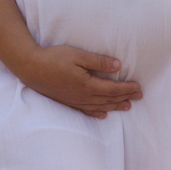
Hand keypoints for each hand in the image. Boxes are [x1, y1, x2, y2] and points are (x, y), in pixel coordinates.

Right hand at [18, 45, 142, 118]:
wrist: (31, 68)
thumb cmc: (54, 58)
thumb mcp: (78, 55)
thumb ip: (98, 62)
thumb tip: (118, 66)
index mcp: (87, 85)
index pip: (112, 89)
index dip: (127, 89)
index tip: (138, 87)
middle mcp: (83, 97)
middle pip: (108, 99)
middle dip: (125, 98)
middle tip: (139, 97)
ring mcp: (74, 101)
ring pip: (100, 107)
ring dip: (115, 106)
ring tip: (127, 106)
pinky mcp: (67, 102)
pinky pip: (86, 111)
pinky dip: (97, 113)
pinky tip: (102, 114)